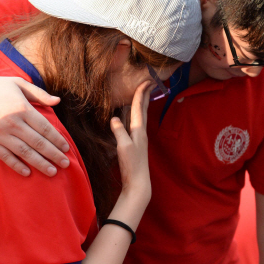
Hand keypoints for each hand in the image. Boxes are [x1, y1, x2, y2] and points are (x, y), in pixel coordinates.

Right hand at [0, 70, 70, 176]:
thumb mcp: (18, 83)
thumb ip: (39, 93)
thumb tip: (58, 101)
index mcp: (22, 108)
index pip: (45, 128)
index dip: (57, 140)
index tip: (67, 149)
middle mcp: (12, 122)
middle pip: (38, 143)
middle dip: (54, 154)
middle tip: (66, 164)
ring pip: (24, 152)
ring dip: (40, 163)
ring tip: (53, 172)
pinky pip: (5, 157)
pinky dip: (17, 166)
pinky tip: (28, 173)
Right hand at [110, 81, 153, 205]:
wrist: (138, 183)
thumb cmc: (131, 165)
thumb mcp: (123, 146)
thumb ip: (119, 131)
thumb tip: (114, 118)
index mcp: (139, 130)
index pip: (139, 108)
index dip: (140, 94)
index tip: (145, 81)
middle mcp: (141, 133)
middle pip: (143, 110)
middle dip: (145, 96)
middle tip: (149, 83)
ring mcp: (139, 139)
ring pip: (140, 116)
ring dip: (141, 104)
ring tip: (142, 95)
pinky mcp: (135, 144)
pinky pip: (135, 124)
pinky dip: (134, 116)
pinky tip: (130, 117)